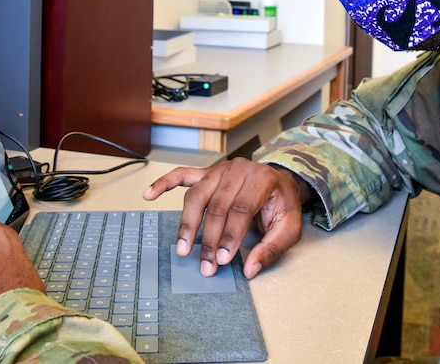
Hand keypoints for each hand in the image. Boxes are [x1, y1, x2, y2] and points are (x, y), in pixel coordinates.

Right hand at [143, 158, 308, 278]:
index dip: (230, 235)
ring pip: (197, 195)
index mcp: (262, 179)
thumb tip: (250, 269)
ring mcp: (220, 169)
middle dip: (209, 238)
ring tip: (182, 248)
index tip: (223, 259)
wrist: (280, 182)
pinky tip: (149, 195)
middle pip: (217, 205)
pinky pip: (182, 175)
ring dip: (187, 223)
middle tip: (205, 264)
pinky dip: (164, 184)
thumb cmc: (282, 205)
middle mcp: (238, 169)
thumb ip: (272, 248)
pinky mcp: (206, 173)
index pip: (241, 209)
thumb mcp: (290, 228)